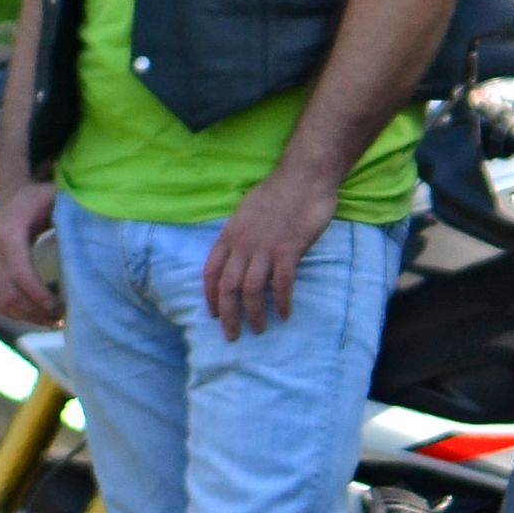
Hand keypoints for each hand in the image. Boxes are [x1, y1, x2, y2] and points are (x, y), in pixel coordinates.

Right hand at [0, 179, 63, 325]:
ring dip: (25, 316)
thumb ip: (70, 215)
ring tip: (52, 321)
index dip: (37, 293)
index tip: (58, 307)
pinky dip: (14, 313)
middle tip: (61, 319)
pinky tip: (35, 315)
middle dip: (34, 311)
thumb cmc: (35, 199)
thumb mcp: (54, 198)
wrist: (7, 196)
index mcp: (10, 234)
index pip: (19, 271)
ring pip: (0, 301)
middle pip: (8, 293)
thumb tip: (91, 240)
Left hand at [202, 166, 337, 339]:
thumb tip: (236, 253)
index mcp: (229, 235)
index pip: (211, 271)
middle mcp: (242, 244)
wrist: (303, 176)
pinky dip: (281, 301)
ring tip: (259, 329)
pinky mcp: (288, 250)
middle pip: (228, 287)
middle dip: (228, 315)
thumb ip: (239, 234)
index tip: (213, 314)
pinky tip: (284, 314)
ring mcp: (265, 247)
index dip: (210, 296)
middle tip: (232, 336)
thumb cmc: (276, 192)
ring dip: (253, 314)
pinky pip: (281, 283)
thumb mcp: (245, 211)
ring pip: (251, 290)